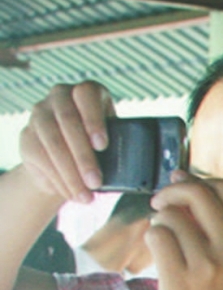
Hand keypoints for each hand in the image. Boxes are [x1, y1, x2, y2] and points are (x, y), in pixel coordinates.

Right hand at [19, 80, 114, 203]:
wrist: (66, 159)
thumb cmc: (97, 148)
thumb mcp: (111, 144)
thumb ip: (117, 149)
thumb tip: (127, 175)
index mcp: (87, 92)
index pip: (87, 94)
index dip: (93, 119)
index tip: (102, 146)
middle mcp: (60, 96)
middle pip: (68, 121)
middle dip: (83, 156)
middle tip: (96, 183)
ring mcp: (41, 114)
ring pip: (53, 141)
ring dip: (71, 174)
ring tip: (86, 197)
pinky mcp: (27, 135)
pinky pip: (41, 157)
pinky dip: (59, 180)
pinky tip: (72, 194)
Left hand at [148, 178, 222, 289]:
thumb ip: (219, 227)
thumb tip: (182, 179)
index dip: (199, 181)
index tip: (181, 185)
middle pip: (200, 192)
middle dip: (174, 190)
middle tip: (160, 203)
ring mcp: (209, 265)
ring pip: (174, 216)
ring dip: (160, 222)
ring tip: (163, 242)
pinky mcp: (181, 278)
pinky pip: (158, 234)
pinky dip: (152, 237)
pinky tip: (156, 254)